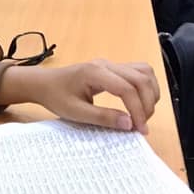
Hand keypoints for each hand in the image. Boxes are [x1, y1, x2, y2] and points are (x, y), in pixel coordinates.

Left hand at [0, 60, 159, 133]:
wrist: (44, 84)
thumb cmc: (56, 96)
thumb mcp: (76, 112)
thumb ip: (103, 117)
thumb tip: (130, 124)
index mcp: (94, 73)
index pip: (127, 89)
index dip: (138, 110)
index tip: (139, 129)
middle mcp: (106, 64)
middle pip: (140, 79)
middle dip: (147, 104)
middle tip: (142, 125)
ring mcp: (110, 64)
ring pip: (144, 72)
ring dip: (150, 93)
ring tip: (143, 114)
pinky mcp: (112, 68)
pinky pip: (138, 72)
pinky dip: (146, 86)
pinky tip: (141, 102)